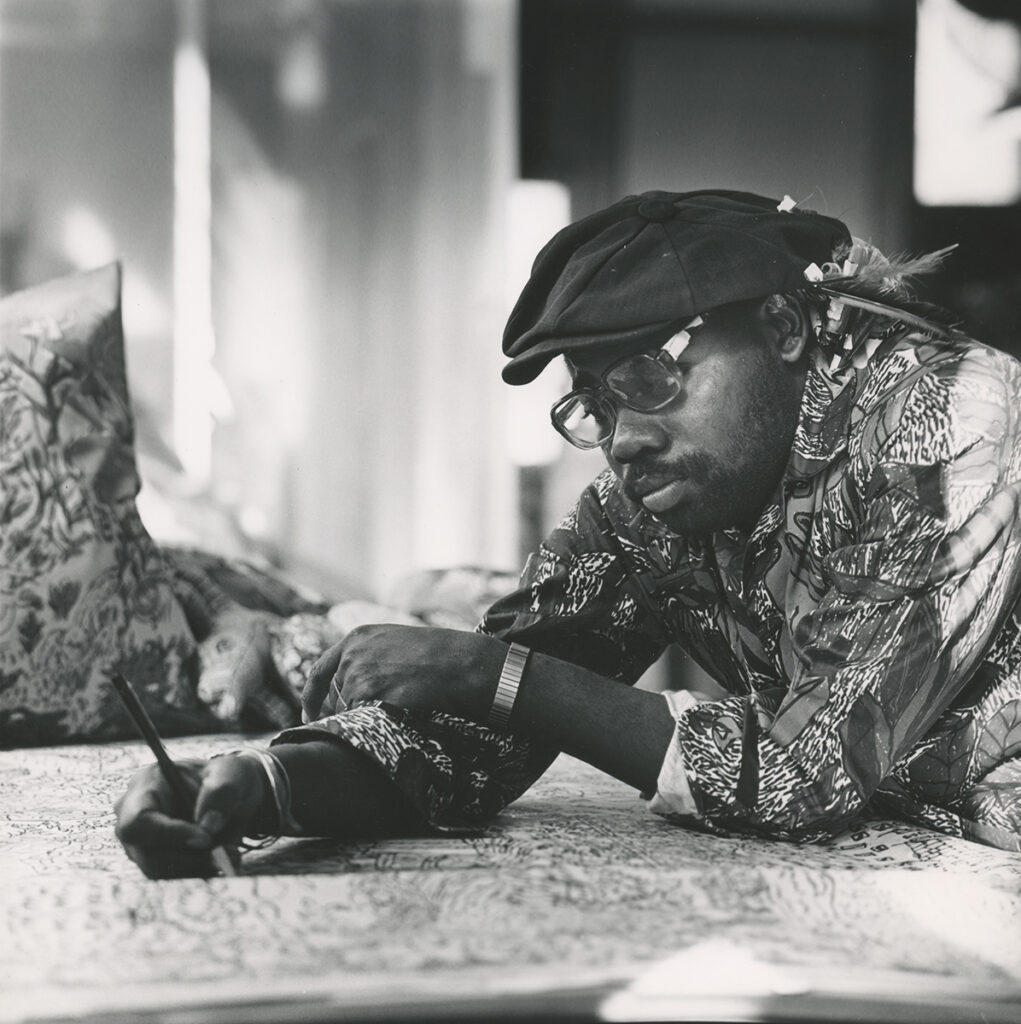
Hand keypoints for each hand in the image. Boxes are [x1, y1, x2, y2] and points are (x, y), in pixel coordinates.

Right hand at [114, 754, 269, 878]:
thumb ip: (222, 792)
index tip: (206, 838)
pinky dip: (199, 873)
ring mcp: (139, 842)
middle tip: (227, 853)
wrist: (232, 796)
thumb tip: (209, 826)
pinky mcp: (152, 861)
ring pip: (159, 872)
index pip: (139, 821)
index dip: (169, 835)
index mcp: (146, 784)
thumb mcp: (232, 772)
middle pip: (147, 854)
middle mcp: (132, 815)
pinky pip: (170, 879)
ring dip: (198, 867)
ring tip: (230, 852)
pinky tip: (220, 857)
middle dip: (191, 858)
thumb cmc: (227, 778)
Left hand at [301, 624, 503, 722]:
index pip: (319, 672)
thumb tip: (348, 686)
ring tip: (397, 705)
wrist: (458, 662)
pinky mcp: (370, 696)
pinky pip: (362, 722)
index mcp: (356, 638)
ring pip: (348, 712)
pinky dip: (375, 724)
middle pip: (334, 697)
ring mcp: (359, 676)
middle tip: (367, 717)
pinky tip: (398, 712)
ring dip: (365, 717)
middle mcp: (351, 655)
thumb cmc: (435, 653)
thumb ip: (366, 657)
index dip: (311, 697)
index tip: (310, 714)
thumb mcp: (394, 642)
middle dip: (344, 712)